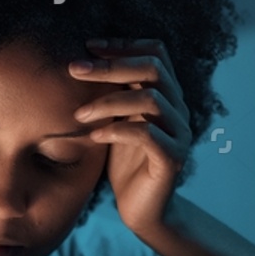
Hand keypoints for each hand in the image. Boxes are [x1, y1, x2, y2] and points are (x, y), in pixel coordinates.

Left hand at [68, 37, 192, 238]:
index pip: (155, 53)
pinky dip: (116, 131)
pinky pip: (147, 135)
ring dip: (108, 102)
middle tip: (74, 69)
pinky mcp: (173, 159)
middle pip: (153, 68)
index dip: (123, 45)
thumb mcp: (115, 121)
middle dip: (110, 66)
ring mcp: (180, 133)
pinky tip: (93, 137)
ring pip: (150, 99)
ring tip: (79, 114)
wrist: (143, 210)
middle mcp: (179, 108)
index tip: (88, 46)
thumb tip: (80, 62)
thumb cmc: (124, 163)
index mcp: (168, 94)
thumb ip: (111, 94)